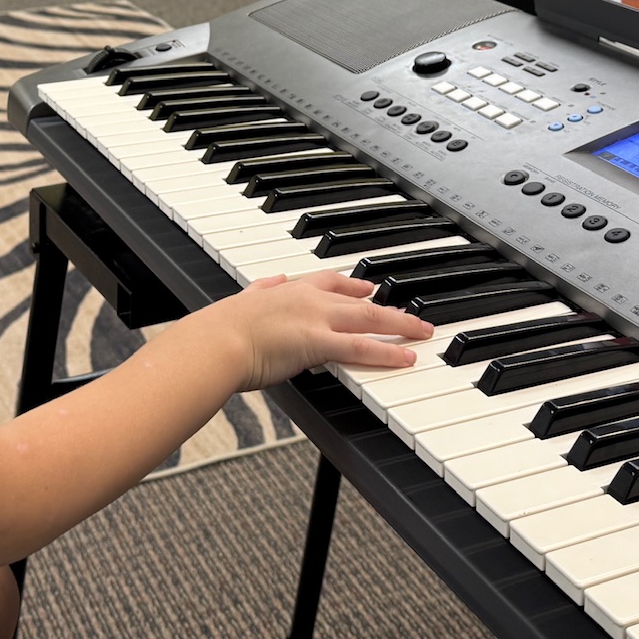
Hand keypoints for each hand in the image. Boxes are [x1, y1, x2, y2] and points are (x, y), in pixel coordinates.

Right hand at [202, 271, 432, 390]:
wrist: (216, 341)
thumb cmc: (222, 329)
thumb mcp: (243, 300)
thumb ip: (260, 291)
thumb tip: (267, 283)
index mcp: (290, 289)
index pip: (330, 281)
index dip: (353, 285)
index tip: (367, 287)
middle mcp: (309, 298)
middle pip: (360, 300)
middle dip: (389, 307)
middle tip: (412, 315)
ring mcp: (317, 319)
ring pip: (370, 319)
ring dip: (400, 325)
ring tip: (423, 334)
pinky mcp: (319, 342)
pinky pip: (362, 347)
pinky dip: (388, 352)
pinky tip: (406, 357)